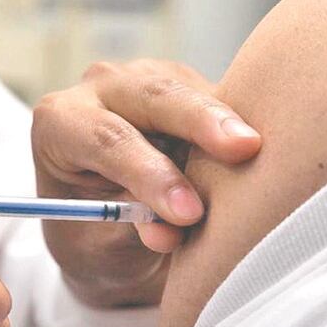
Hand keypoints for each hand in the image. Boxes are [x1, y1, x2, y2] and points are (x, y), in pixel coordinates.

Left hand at [32, 59, 260, 307]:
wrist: (107, 228)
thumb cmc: (94, 237)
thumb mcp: (102, 245)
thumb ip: (134, 230)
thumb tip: (171, 231)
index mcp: (60, 123)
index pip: (106, 139)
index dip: (149, 173)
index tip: (187, 211)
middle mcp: (102, 89)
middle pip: (156, 97)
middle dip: (202, 123)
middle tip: (246, 150)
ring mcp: (149, 80)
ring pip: (197, 95)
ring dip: (229, 130)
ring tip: (261, 163)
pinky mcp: (191, 85)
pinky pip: (224, 102)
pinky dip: (242, 131)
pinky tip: (266, 155)